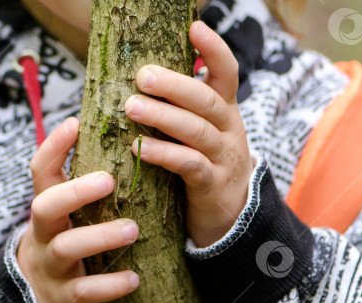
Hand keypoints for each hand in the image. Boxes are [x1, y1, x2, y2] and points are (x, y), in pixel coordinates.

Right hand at [17, 117, 140, 302]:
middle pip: (46, 206)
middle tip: (108, 180)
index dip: (53, 146)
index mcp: (47, 207)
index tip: (75, 122)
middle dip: (75, 192)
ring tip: (133, 230)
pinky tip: (134, 279)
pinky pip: (85, 290)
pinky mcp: (65, 296)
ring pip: (67, 247)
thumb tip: (126, 136)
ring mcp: (52, 265)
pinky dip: (110, 285)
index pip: (40, 171)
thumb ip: (84, 184)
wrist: (40, 298)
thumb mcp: (67, 214)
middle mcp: (44, 233)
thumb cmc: (66, 241)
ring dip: (100, 236)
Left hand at [124, 20, 253, 248]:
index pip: (227, 72)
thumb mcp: (201, 131)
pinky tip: (140, 148)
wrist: (229, 217)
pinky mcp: (212, 186)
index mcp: (225, 110)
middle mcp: (228, 129)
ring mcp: (224, 158)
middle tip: (142, 75)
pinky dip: (164, 155)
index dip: (214, 49)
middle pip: (206, 100)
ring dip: (162, 117)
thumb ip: (183, 106)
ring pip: (196, 131)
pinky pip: (189, 165)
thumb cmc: (205, 165)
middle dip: (175, 85)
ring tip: (132, 107)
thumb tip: (144, 73)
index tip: (195, 27)